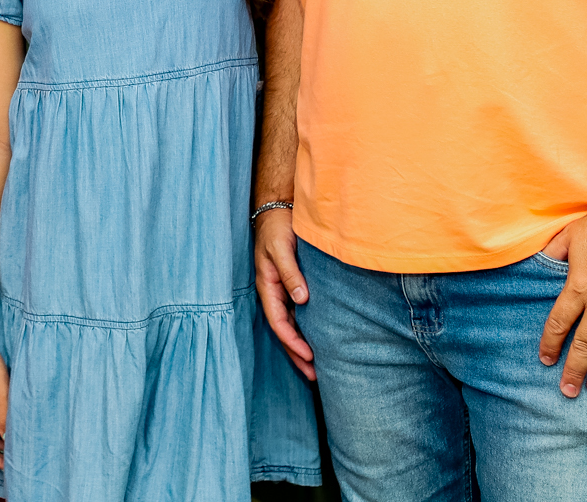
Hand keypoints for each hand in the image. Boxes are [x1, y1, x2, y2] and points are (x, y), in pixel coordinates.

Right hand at [253, 208, 314, 380]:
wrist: (277, 210)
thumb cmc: (277, 228)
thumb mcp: (281, 248)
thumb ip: (291, 274)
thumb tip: (302, 300)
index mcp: (268, 287)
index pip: (279, 323)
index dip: (293, 342)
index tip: (310, 357)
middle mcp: (275, 293)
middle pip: (284, 332)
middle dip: (297, 355)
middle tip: (315, 376)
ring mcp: (283, 292)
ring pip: (292, 326)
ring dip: (302, 347)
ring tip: (318, 368)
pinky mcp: (293, 287)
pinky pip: (298, 316)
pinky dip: (306, 331)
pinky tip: (318, 341)